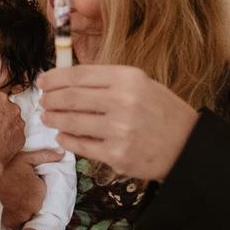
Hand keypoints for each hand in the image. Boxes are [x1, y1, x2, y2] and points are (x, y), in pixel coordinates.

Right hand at [0, 148, 61, 229]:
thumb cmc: (3, 169)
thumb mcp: (25, 158)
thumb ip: (45, 156)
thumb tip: (62, 154)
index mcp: (40, 191)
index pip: (40, 189)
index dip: (30, 184)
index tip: (19, 180)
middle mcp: (34, 206)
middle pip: (33, 202)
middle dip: (25, 197)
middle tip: (11, 188)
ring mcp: (22, 217)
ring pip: (24, 213)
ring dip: (18, 207)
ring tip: (5, 197)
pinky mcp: (10, 224)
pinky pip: (14, 222)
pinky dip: (10, 215)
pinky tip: (2, 205)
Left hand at [37, 65, 197, 181]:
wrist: (188, 145)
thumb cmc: (161, 112)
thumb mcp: (140, 84)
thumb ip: (107, 81)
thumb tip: (68, 81)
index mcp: (127, 78)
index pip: (78, 75)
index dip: (55, 78)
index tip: (42, 81)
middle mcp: (122, 102)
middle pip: (70, 97)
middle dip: (50, 99)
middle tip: (42, 101)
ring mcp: (119, 130)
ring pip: (71, 122)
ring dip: (53, 119)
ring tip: (47, 117)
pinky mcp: (116, 154)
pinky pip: (82, 146)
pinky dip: (67, 140)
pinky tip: (61, 135)